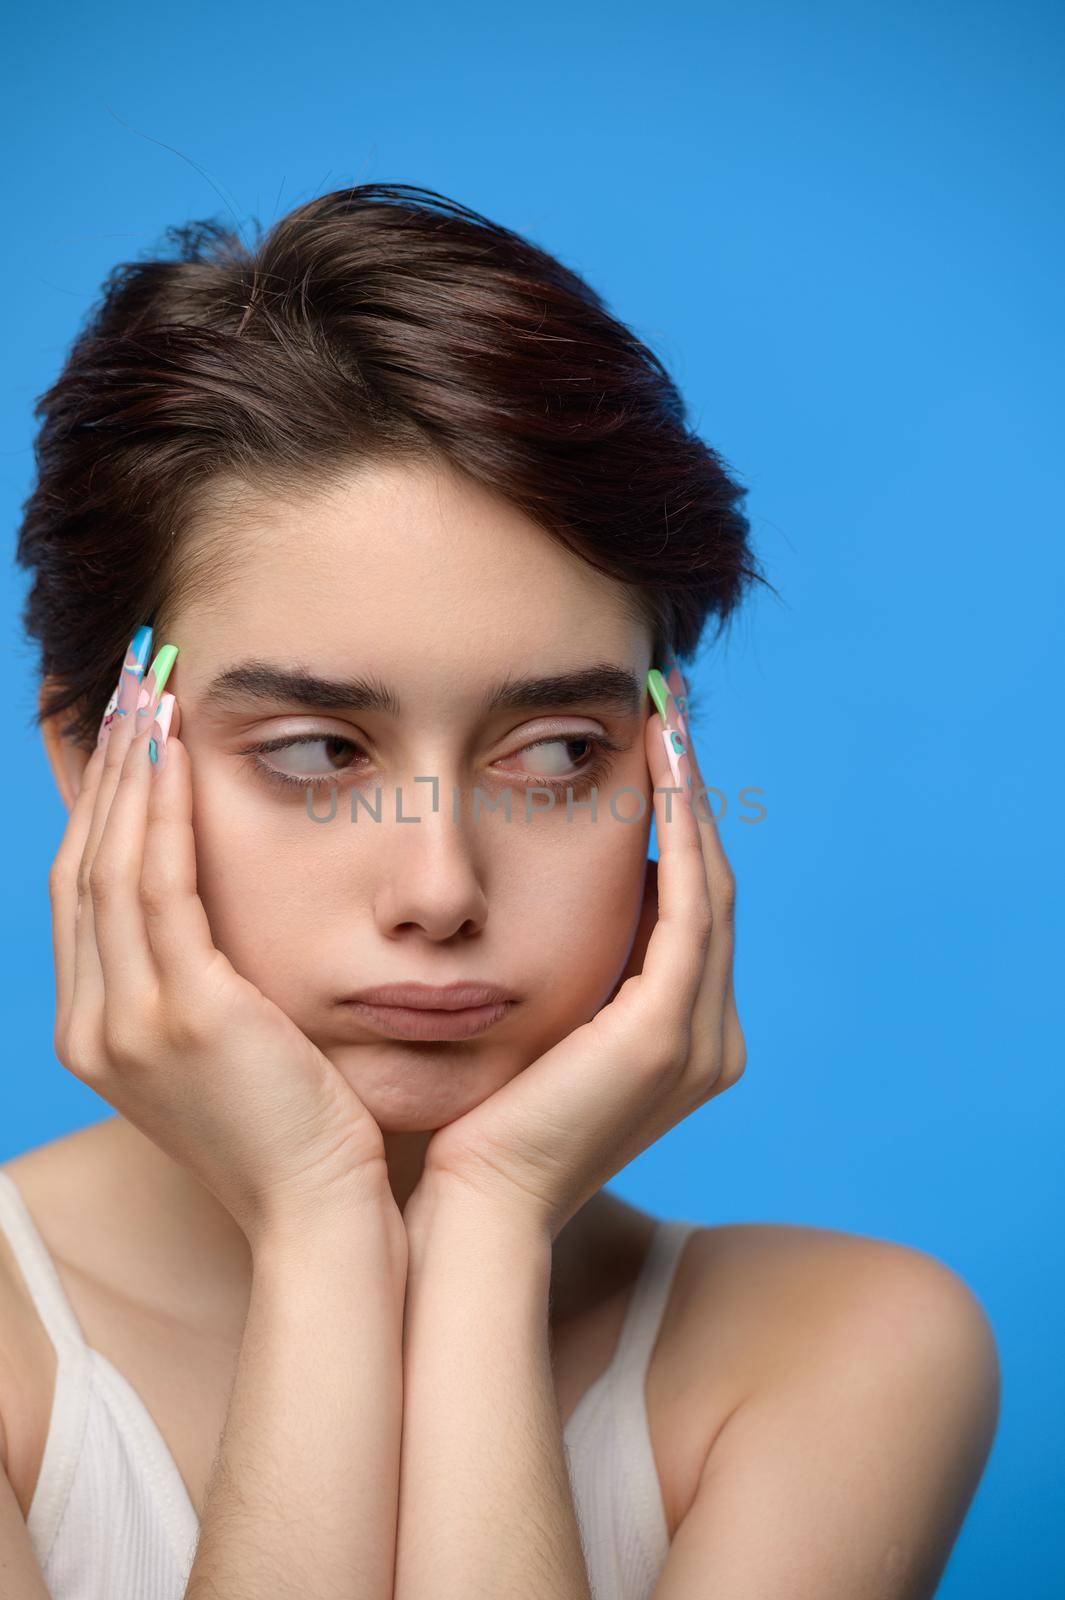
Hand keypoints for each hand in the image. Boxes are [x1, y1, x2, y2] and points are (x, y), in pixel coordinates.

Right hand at [50, 634, 397, 1252]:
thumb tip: (220, 909)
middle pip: (83, 862)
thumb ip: (205, 980)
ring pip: (111, 862)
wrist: (321, 1217)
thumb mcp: (231, 1048)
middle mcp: (93, 1024)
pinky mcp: (183, 1015)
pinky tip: (180, 753)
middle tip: (132, 679)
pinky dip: (164, 814)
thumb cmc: (299, 1130)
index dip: (102, 803)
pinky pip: (162, 888)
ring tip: (152, 688)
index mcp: (98, 1032)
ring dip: (131, 768)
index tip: (131, 729)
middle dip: (106, 765)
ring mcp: (126, 1022)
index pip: (84, 891)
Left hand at [407, 674, 746, 1240]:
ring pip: (707, 887)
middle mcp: (711, 1039)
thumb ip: (567, 972)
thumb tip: (543, 902)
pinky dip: (682, 833)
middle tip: (669, 715)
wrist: (469, 1207)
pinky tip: (660, 772)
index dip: (682, 828)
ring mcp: (698, 1039)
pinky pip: (685, 907)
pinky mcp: (665, 1034)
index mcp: (684, 1041)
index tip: (653, 753)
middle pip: (710, 890)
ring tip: (667, 722)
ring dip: (692, 799)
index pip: (690, 913)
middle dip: (694, 797)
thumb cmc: (482, 1124)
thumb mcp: (538, 1030)